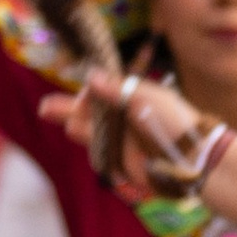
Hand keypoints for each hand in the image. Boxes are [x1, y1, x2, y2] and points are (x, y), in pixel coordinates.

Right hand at [38, 64, 201, 192]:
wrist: (191, 160)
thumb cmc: (174, 123)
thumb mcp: (146, 99)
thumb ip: (118, 90)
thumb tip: (91, 77)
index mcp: (135, 97)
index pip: (104, 90)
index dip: (90, 91)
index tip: (84, 95)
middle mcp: (125, 117)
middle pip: (91, 110)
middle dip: (68, 107)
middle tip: (45, 106)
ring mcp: (121, 139)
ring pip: (90, 129)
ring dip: (71, 120)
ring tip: (47, 111)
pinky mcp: (120, 160)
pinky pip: (98, 149)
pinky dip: (85, 140)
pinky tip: (69, 129)